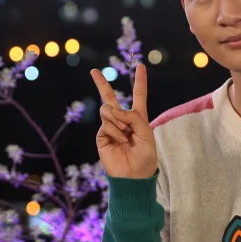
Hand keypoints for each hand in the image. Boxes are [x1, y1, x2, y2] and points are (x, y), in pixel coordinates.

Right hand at [91, 64, 157, 179]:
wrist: (133, 175)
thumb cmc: (145, 156)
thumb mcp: (147, 134)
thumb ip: (135, 117)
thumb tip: (116, 110)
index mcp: (138, 117)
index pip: (138, 95)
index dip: (140, 80)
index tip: (141, 66)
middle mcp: (123, 120)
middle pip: (110, 97)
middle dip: (101, 84)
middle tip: (93, 71)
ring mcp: (111, 127)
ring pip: (108, 109)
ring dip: (118, 120)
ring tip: (125, 134)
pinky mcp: (102, 135)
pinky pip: (106, 124)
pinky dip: (115, 131)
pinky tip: (120, 141)